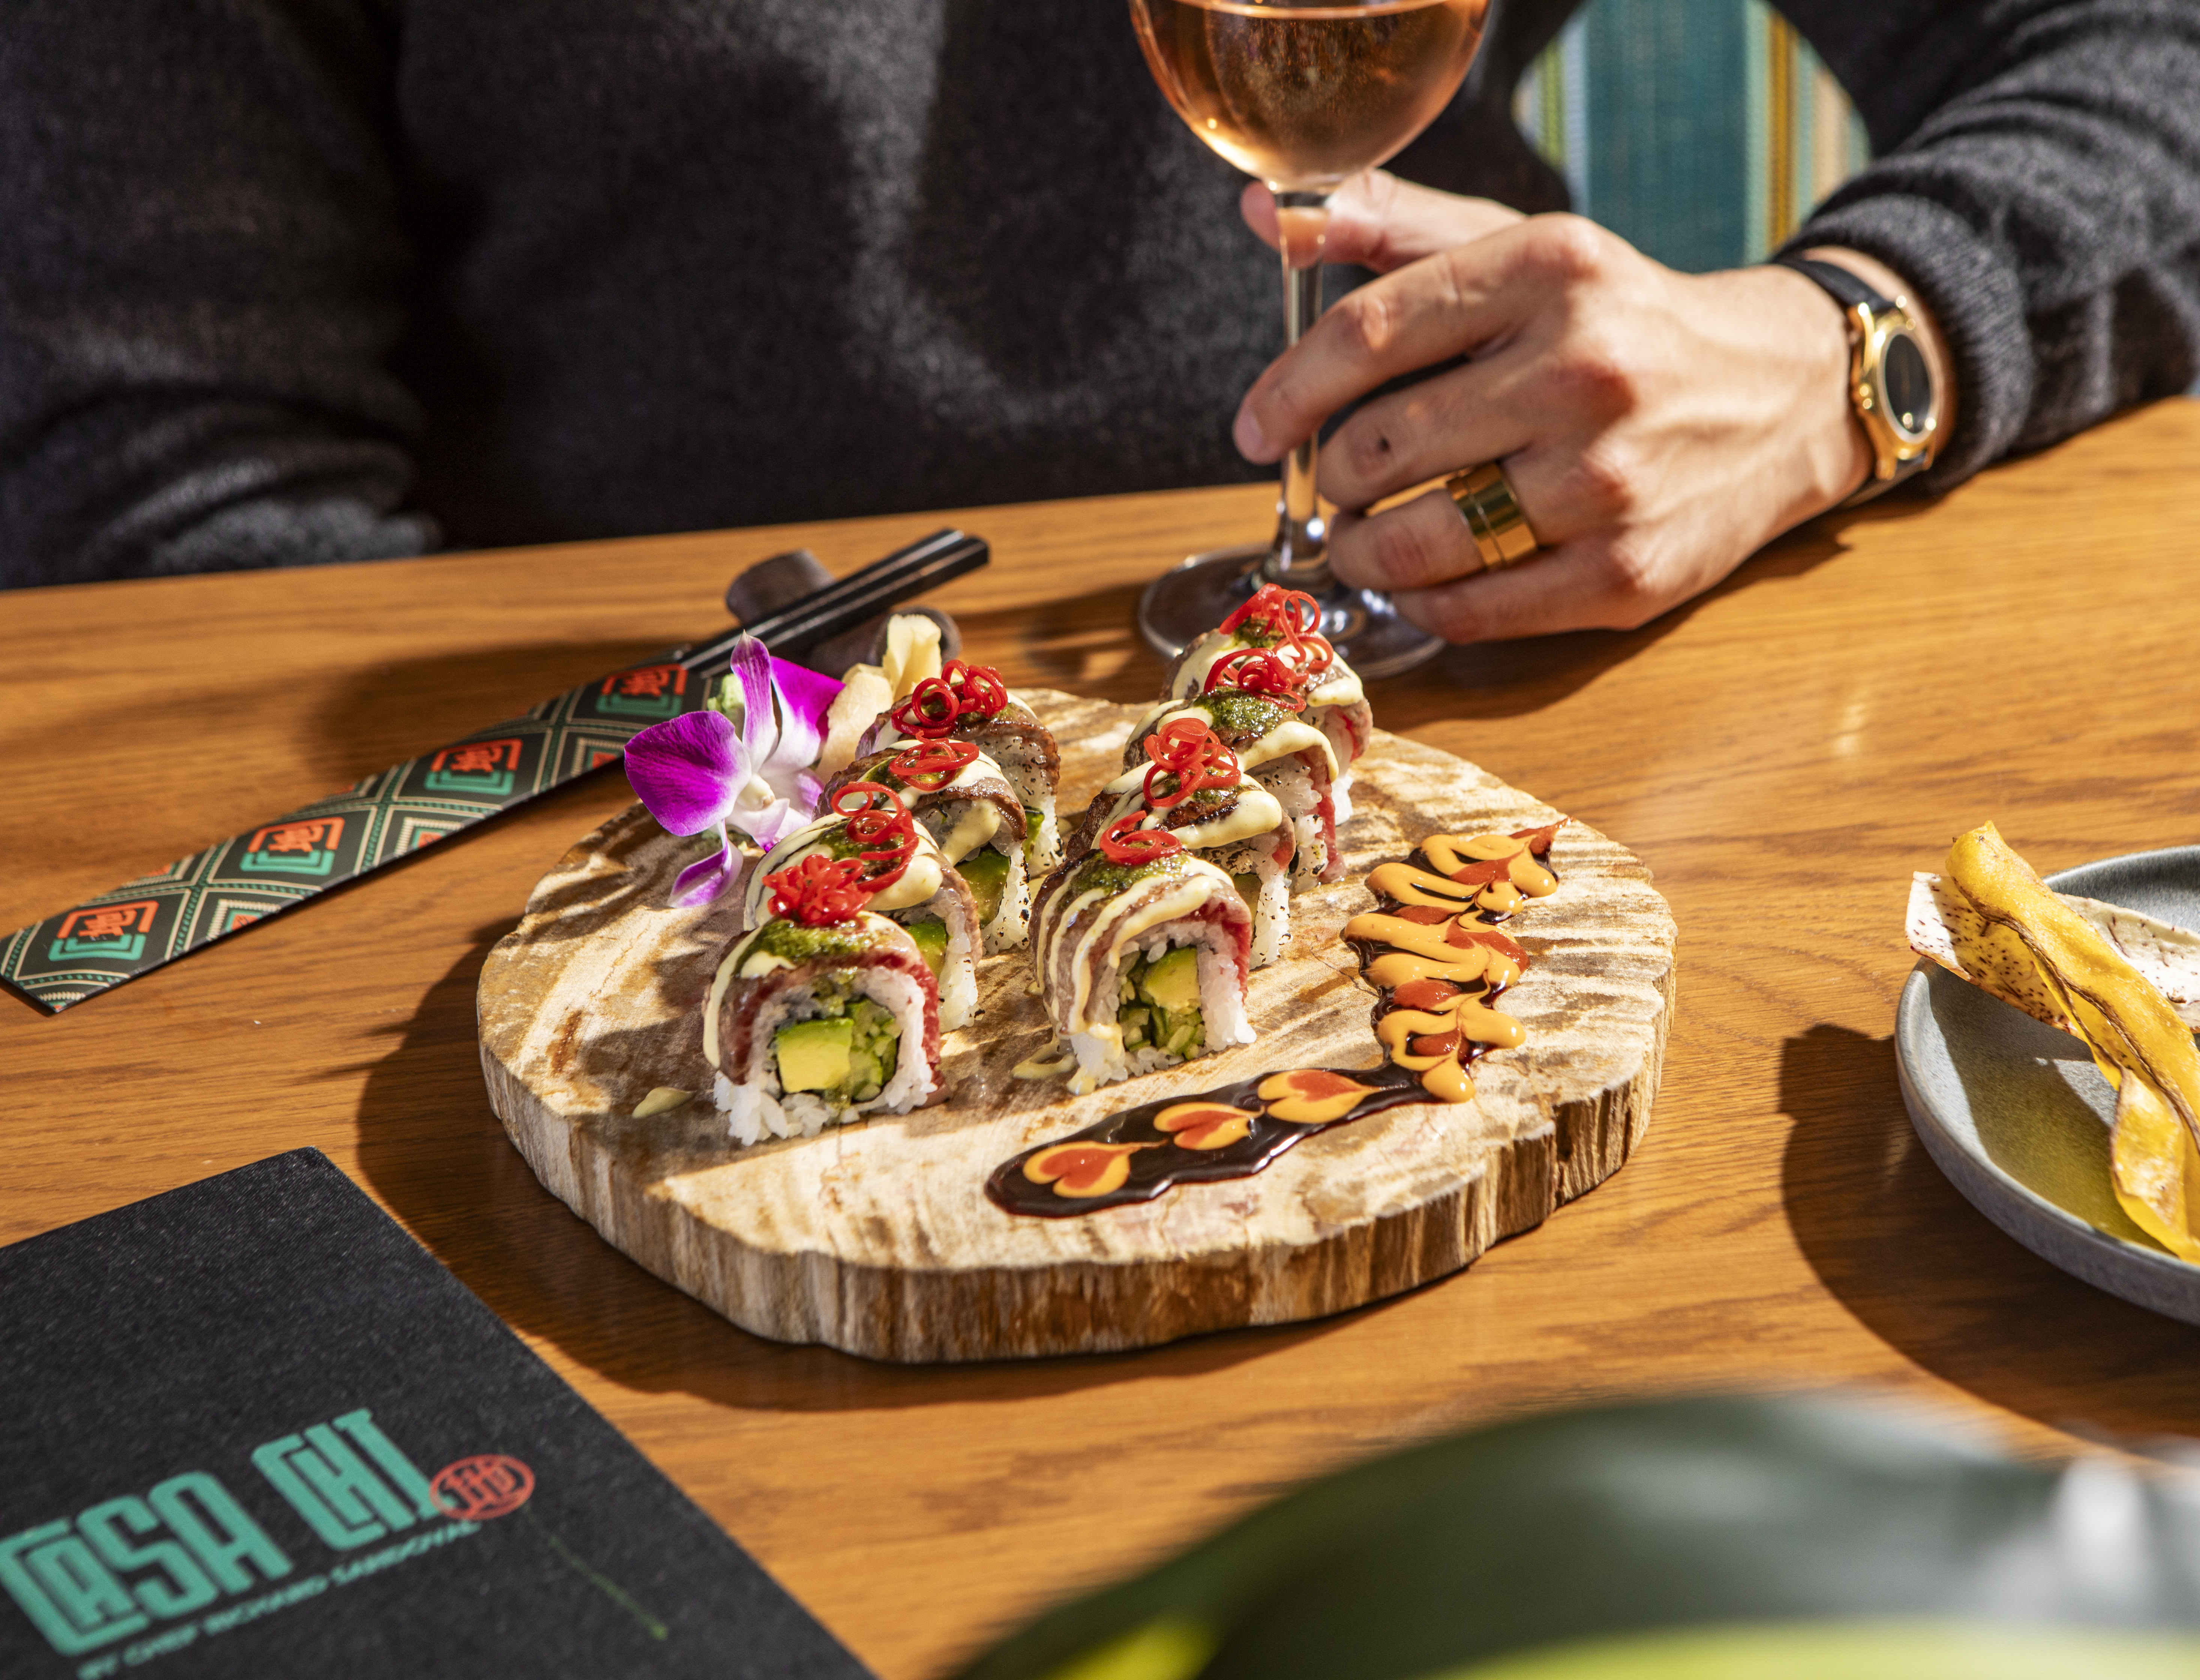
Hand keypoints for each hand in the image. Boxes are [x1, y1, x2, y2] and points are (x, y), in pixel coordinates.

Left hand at [1234, 173, 1917, 643]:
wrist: (1781, 394)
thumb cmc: (1621, 322)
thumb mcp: (1525, 248)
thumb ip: (1395, 229)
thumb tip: (1266, 215)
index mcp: (1551, 271)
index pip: (1367, 335)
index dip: (1287, 392)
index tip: (1257, 428)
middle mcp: (1584, 371)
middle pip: (1381, 447)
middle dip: (1330, 474)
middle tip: (1333, 479)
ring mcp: (1608, 481)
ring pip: (1417, 543)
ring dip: (1360, 550)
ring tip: (1359, 535)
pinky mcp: (1624, 572)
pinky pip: (1472, 610)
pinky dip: (1422, 602)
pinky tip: (1420, 579)